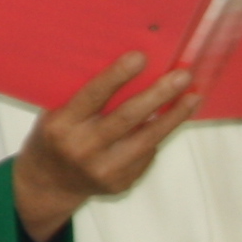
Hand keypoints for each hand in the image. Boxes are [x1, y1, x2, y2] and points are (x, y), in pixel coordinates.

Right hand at [11, 53, 197, 241]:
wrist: (49, 184)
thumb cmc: (55, 137)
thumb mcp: (56, 113)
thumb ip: (84, 98)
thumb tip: (130, 71)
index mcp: (61, 125)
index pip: (93, 96)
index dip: (117, 76)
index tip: (141, 57)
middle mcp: (83, 149)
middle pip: (127, 118)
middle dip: (158, 95)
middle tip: (182, 76)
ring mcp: (103, 170)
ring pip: (147, 139)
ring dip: (173, 117)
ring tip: (192, 97)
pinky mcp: (121, 183)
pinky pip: (146, 155)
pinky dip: (158, 135)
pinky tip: (170, 120)